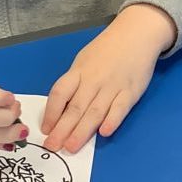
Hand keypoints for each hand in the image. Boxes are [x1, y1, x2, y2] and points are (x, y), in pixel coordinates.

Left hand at [41, 4, 176, 153]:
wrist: (137, 34)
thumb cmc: (107, 49)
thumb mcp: (84, 61)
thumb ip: (74, 82)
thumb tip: (61, 108)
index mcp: (78, 71)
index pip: (59, 93)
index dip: (51, 112)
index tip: (45, 129)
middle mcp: (93, 80)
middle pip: (75, 107)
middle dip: (62, 129)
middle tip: (53, 146)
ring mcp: (112, 86)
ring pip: (95, 112)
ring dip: (82, 131)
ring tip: (71, 147)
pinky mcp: (131, 92)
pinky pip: (120, 108)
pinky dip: (112, 120)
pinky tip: (104, 133)